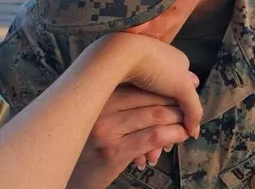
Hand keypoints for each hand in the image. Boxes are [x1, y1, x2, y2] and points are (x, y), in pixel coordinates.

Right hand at [67, 33, 201, 187]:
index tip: (180, 91)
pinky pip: (153, 137)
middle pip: (150, 98)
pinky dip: (172, 134)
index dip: (165, 87)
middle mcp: (101, 107)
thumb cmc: (88, 138)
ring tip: (186, 121)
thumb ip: (124, 100)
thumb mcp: (99, 112)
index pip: (142, 84)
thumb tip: (161, 85)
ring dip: (177, 119)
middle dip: (175, 102)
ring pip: (155, 116)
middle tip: (187, 107)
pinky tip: (180, 135)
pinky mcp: (114, 152)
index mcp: (100, 93)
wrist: (67, 170)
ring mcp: (107, 130)